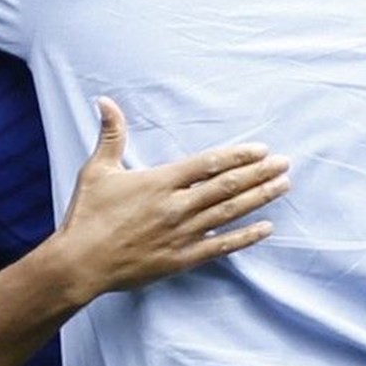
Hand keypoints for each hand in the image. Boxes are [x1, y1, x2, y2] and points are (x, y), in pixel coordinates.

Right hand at [58, 97, 288, 301]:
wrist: (80, 264)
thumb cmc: (86, 216)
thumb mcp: (96, 170)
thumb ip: (110, 135)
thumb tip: (105, 101)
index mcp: (160, 182)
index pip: (208, 163)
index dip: (238, 155)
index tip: (261, 150)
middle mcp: (177, 206)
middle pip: (227, 186)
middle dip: (259, 173)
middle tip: (285, 164)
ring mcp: (182, 234)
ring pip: (230, 213)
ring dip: (259, 198)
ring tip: (283, 186)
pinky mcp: (181, 259)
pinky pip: (221, 247)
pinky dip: (245, 237)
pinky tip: (266, 228)